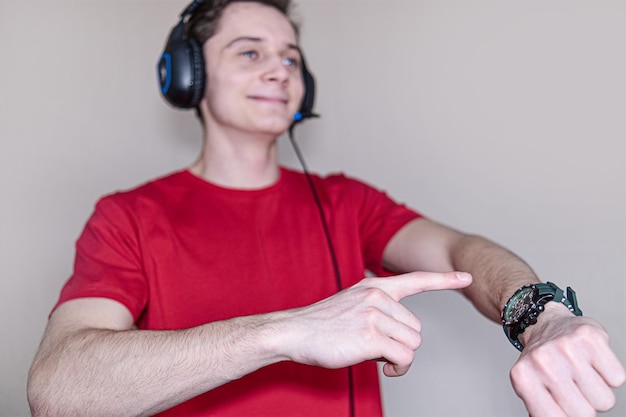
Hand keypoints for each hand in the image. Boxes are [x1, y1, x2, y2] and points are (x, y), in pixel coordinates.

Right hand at [279, 271, 471, 376]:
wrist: (294, 331)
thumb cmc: (323, 324)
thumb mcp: (353, 304)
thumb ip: (379, 309)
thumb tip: (402, 334)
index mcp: (375, 287)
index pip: (416, 280)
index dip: (444, 280)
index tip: (467, 277)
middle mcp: (377, 296)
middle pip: (417, 329)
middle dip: (401, 344)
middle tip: (375, 347)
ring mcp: (374, 314)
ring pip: (413, 344)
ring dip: (398, 357)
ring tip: (372, 353)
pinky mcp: (370, 335)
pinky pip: (403, 357)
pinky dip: (396, 367)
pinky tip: (381, 365)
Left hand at [510, 303, 625, 416]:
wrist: (543, 323)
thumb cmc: (541, 362)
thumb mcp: (530, 387)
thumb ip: (542, 410)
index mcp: (523, 379)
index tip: (564, 408)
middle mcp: (542, 361)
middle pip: (585, 413)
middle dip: (583, 406)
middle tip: (572, 388)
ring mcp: (565, 347)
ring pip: (604, 399)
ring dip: (596, 392)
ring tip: (580, 374)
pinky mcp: (589, 337)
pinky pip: (616, 378)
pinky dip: (608, 375)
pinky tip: (591, 363)